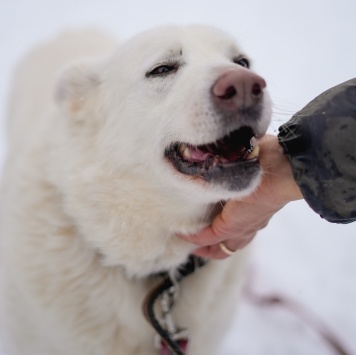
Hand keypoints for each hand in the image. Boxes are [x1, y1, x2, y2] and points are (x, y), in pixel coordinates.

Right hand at [179, 134, 302, 258]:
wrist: (283, 168)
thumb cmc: (272, 162)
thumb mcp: (250, 167)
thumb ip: (238, 167)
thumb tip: (225, 154)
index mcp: (254, 211)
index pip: (239, 228)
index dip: (224, 228)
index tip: (209, 222)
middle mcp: (249, 224)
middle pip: (230, 246)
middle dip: (212, 247)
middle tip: (194, 240)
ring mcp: (241, 228)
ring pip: (220, 248)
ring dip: (202, 247)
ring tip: (184, 239)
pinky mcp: (230, 226)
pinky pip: (206, 238)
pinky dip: (193, 237)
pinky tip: (181, 231)